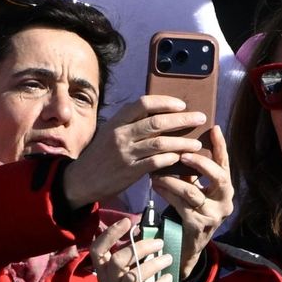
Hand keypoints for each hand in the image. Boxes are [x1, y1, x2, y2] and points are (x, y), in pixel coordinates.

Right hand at [61, 96, 207, 209]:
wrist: (81, 179)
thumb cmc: (100, 154)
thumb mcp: (110, 132)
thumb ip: (130, 123)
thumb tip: (157, 114)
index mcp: (118, 121)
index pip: (144, 103)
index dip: (165, 102)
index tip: (182, 104)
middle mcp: (121, 134)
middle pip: (157, 122)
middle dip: (182, 119)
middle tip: (200, 118)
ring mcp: (126, 153)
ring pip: (160, 143)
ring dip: (182, 142)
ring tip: (196, 143)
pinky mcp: (129, 171)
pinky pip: (155, 163)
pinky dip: (170, 159)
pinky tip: (180, 158)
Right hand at [91, 217, 174, 281]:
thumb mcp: (122, 274)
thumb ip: (128, 255)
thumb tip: (139, 227)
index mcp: (103, 272)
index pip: (98, 251)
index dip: (110, 235)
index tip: (128, 221)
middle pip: (119, 261)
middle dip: (140, 248)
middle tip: (160, 242)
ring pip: (134, 277)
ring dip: (154, 264)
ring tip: (168, 258)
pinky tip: (169, 279)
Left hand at [150, 125, 233, 278]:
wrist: (188, 244)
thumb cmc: (191, 209)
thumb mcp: (197, 189)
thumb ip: (194, 172)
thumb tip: (181, 142)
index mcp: (226, 188)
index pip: (225, 163)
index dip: (220, 146)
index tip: (213, 128)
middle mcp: (225, 201)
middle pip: (218, 177)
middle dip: (200, 163)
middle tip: (182, 154)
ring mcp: (213, 215)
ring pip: (193, 192)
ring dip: (173, 180)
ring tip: (157, 172)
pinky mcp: (198, 226)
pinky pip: (180, 205)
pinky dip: (167, 193)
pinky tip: (157, 185)